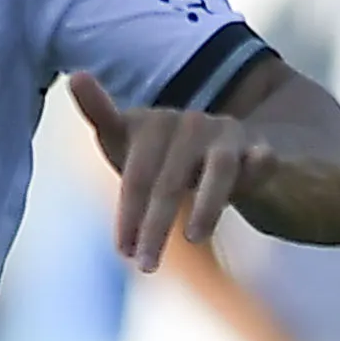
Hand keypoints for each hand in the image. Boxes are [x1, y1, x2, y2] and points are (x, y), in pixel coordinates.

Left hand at [69, 70, 272, 273]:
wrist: (228, 143)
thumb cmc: (166, 153)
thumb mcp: (130, 140)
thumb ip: (102, 114)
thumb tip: (76, 74)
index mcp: (155, 124)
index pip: (137, 173)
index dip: (129, 212)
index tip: (123, 251)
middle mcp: (191, 125)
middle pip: (170, 180)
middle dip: (155, 225)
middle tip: (145, 265)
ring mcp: (228, 136)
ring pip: (218, 171)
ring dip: (207, 207)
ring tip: (193, 239)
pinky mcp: (261, 150)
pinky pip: (263, 159)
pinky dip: (260, 167)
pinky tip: (257, 175)